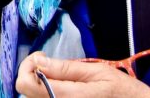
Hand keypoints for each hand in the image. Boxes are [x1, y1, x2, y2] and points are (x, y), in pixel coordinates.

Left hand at [15, 53, 149, 96]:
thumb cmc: (123, 91)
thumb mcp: (97, 72)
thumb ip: (66, 68)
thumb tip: (38, 61)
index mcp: (69, 97)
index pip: (26, 83)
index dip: (28, 65)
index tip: (43, 55)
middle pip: (26, 92)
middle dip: (32, 73)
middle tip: (48, 62)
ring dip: (39, 83)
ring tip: (58, 74)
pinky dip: (48, 92)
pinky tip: (62, 86)